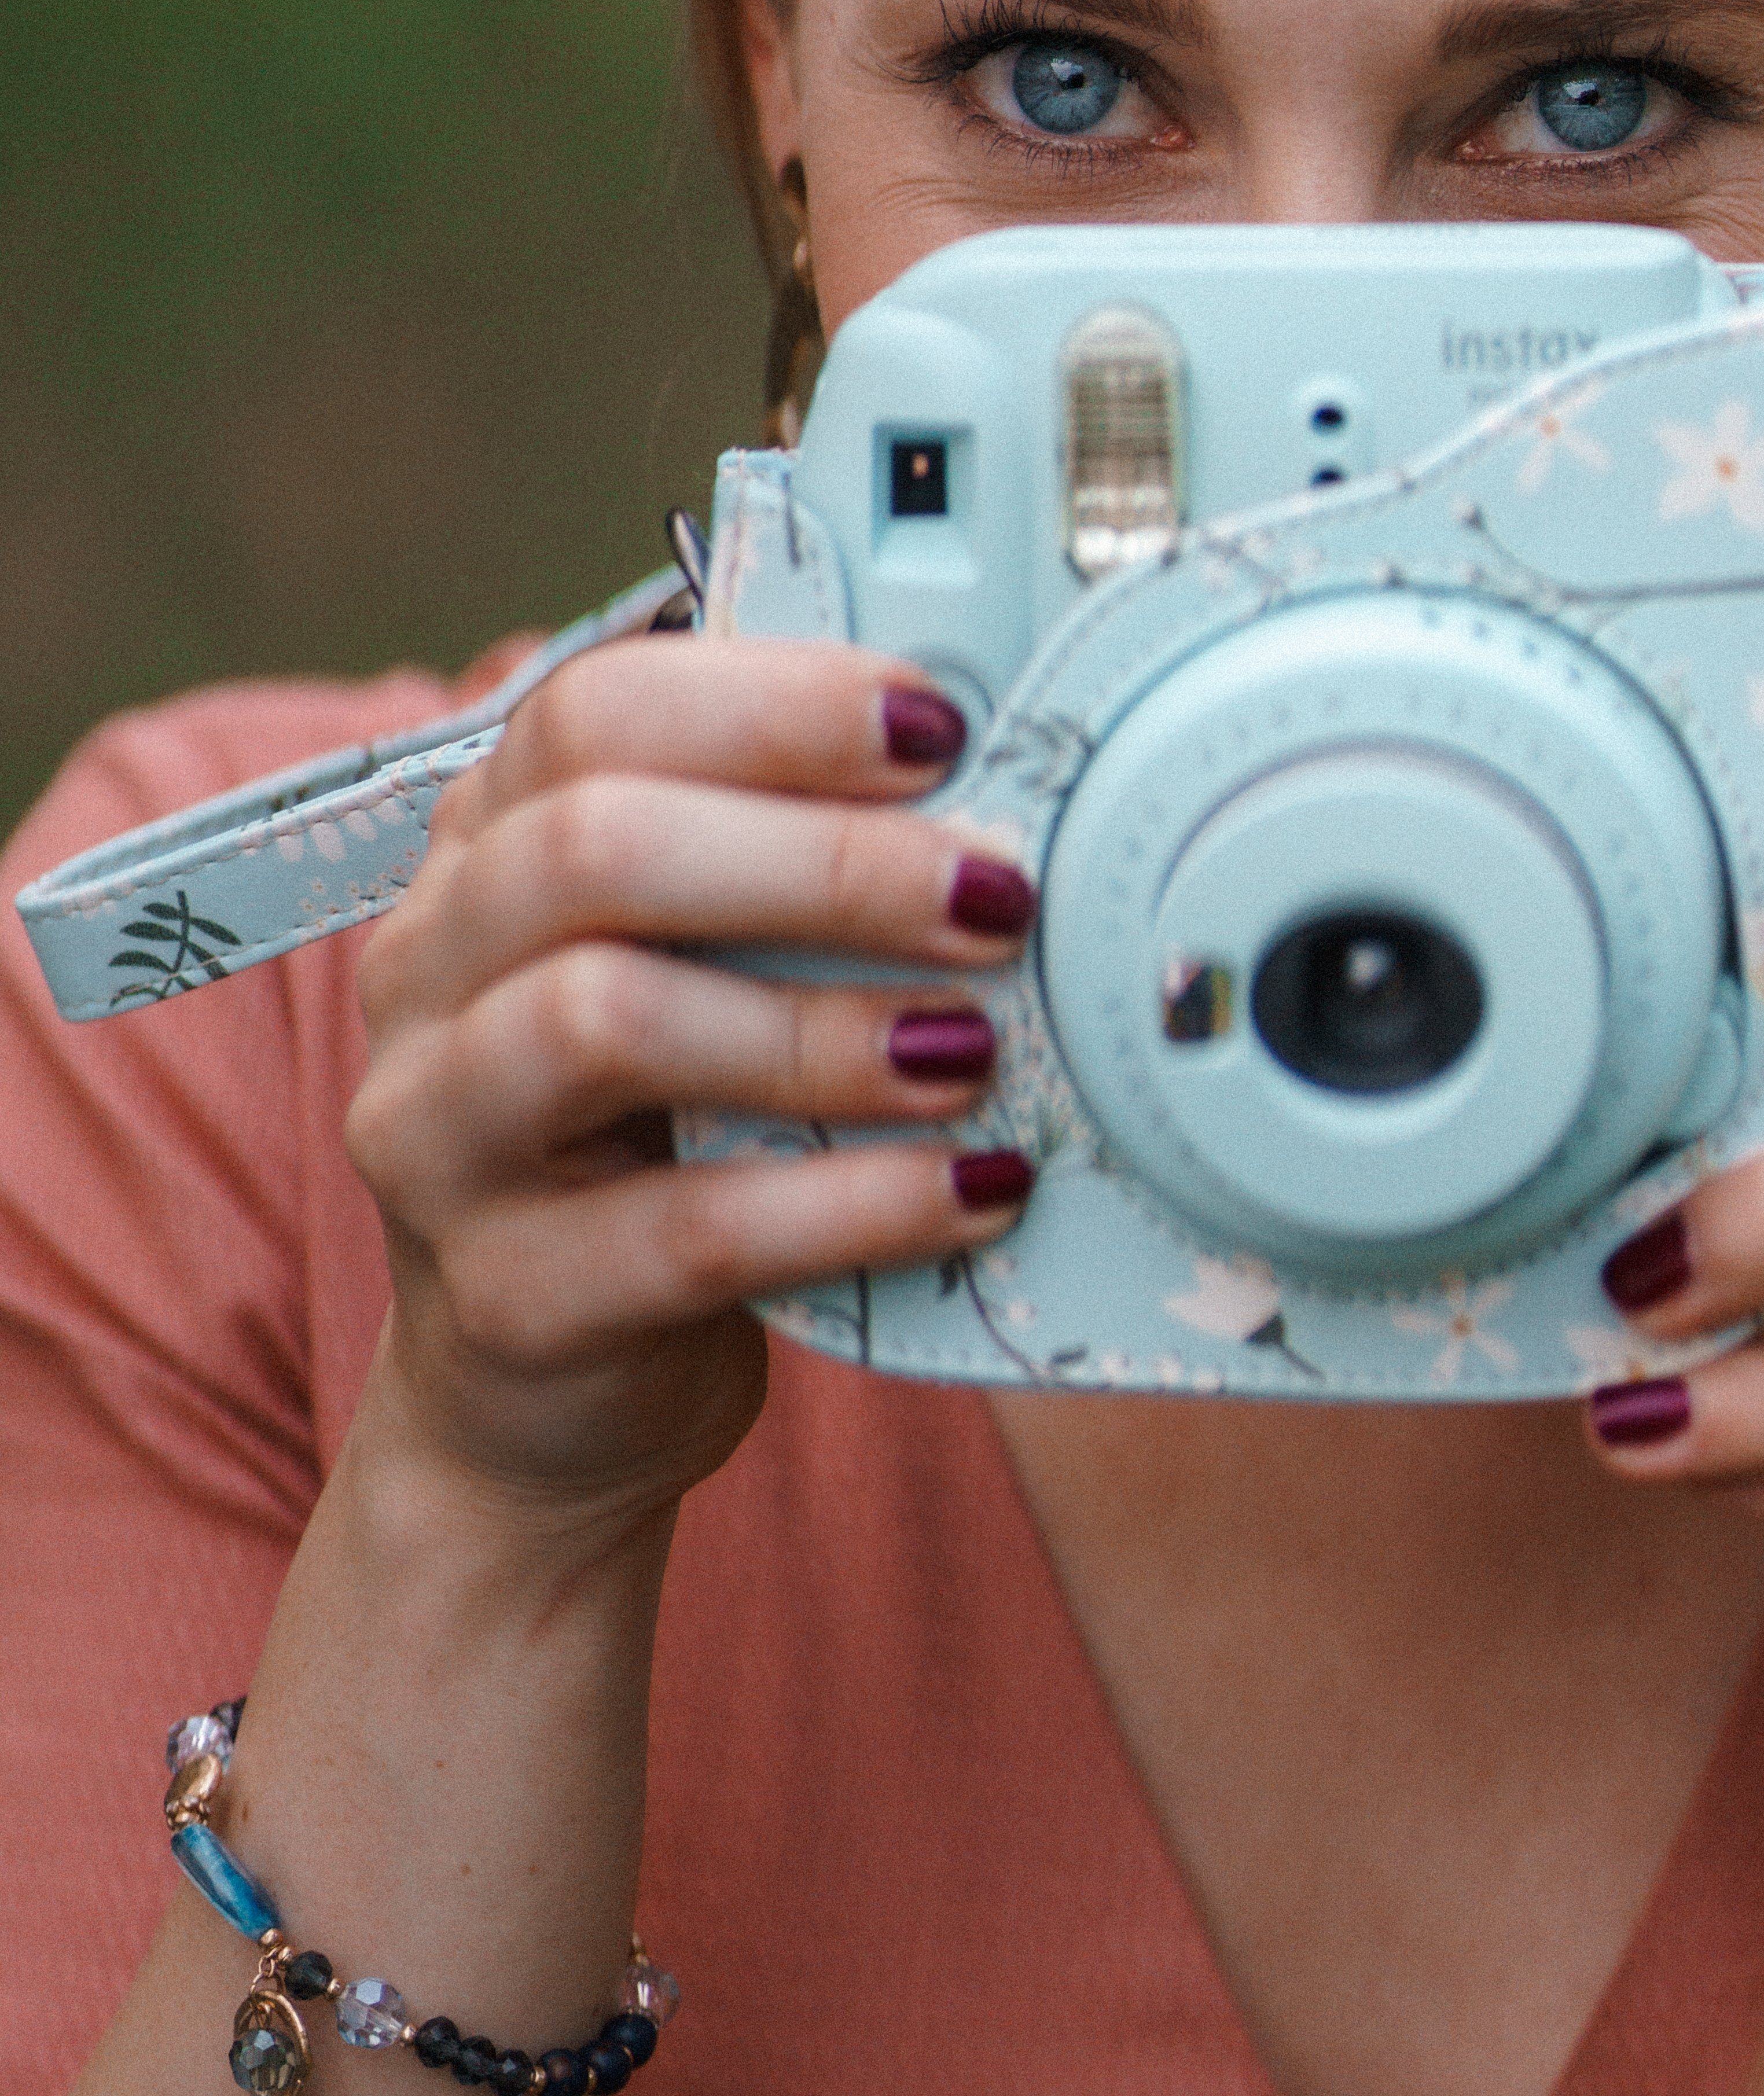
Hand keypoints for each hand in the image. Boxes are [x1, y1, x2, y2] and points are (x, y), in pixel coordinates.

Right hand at [345, 636, 1037, 1531]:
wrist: (545, 1390)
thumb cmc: (668, 1137)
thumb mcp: (713, 976)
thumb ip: (794, 879)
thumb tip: (1000, 793)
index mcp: (488, 849)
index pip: (595, 713)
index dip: (776, 705)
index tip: (944, 729)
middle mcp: (431, 968)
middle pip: (595, 848)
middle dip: (823, 862)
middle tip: (996, 896)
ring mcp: (440, 1133)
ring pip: (605, 1020)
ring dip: (822, 1028)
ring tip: (975, 1051)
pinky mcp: (506, 1296)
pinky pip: (685, 1232)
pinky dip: (850, 1204)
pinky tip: (972, 1191)